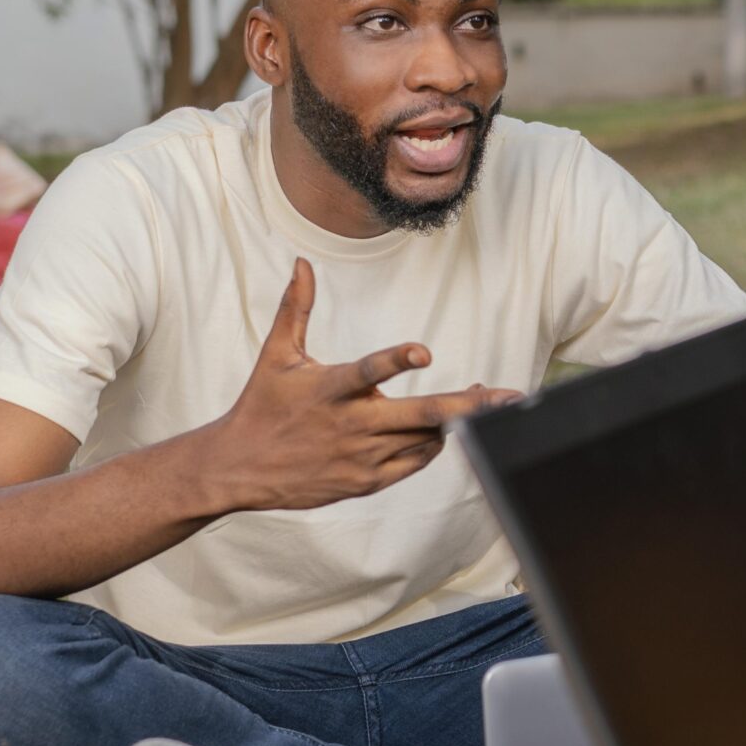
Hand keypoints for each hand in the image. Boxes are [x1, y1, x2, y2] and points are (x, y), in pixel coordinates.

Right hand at [203, 258, 517, 512]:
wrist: (238, 468)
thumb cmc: (262, 405)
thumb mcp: (276, 355)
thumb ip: (296, 308)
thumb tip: (302, 263)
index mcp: (330, 390)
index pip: (368, 372)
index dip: (396, 361)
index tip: (424, 353)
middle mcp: (351, 426)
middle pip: (421, 416)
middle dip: (468, 404)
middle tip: (508, 395)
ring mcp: (361, 458)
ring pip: (425, 439)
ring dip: (456, 419)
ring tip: (482, 399)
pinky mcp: (366, 482)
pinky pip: (414, 462)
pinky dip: (433, 444)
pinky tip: (445, 427)